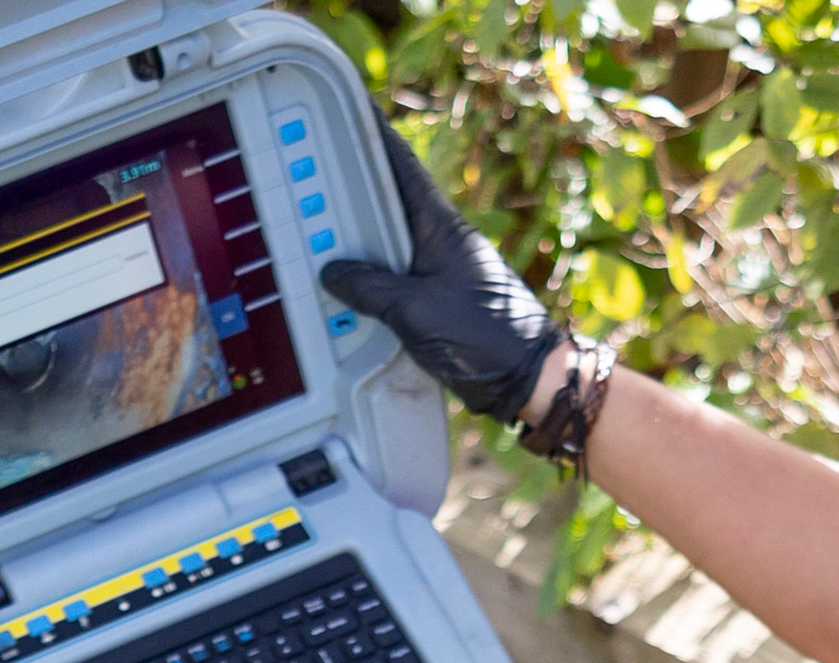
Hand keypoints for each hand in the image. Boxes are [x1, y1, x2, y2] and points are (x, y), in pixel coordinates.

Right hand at [321, 120, 564, 422]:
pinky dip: (368, 275)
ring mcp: (440, 270)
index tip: (347, 105)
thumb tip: (332, 272)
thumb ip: (371, 288)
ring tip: (316, 226)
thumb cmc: (484, 338)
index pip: (398, 164)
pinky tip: (345, 283)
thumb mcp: (416, 311)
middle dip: (349, 187)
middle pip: (385, 201)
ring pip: (387, 242)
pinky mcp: (439, 301)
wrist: (529, 380)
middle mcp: (439, 240)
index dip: (371, 133)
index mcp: (439, 224)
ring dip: (356, 236)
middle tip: (309, 173)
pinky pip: (394, 278)